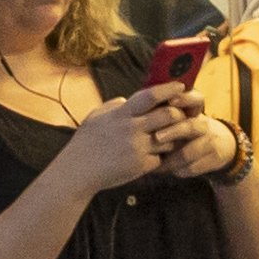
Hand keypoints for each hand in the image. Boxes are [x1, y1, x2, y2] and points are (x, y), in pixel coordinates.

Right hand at [55, 83, 186, 198]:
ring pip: (169, 139)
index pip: (150, 96)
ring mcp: (138, 148)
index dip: (168, 89)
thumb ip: (113, 106)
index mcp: (122, 114)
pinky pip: (160, 159)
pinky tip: (150, 157)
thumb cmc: (85, 143)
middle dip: (178, 114)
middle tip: (181, 116)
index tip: (180, 86)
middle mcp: (132, 129)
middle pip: (168, 116)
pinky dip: (158, 157)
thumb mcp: (96, 117)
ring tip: (163, 139)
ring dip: (170, 139)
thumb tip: (127, 100)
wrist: (78, 172)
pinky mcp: (140, 166)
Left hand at [149, 101, 244, 181]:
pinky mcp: (214, 159)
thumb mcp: (183, 115)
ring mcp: (210, 143)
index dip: (185, 99)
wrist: (221, 145)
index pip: (195, 99)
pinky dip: (176, 170)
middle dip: (173, 131)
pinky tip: (164, 170)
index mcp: (196, 110)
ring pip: (189, 153)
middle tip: (157, 137)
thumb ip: (166, 110)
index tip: (170, 101)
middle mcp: (204, 125)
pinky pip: (191, 168)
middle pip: (191, 127)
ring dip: (170, 159)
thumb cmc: (188, 128)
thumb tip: (140, 104)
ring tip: (155, 163)